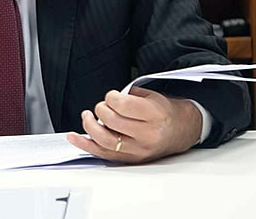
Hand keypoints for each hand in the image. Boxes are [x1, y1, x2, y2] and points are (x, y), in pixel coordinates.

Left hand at [66, 87, 201, 162]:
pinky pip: (103, 154)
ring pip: (105, 140)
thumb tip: (106, 101)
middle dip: (101, 109)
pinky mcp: (131, 159)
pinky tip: (73, 137)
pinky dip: (85, 144)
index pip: (123, 105)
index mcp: (154, 115)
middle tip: (103, 106)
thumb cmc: (163, 111)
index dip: (111, 97)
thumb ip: (128, 97)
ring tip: (87, 116)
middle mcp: (147, 135)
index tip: (111, 96)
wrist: (181, 130)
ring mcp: (139, 150)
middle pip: (112, 122)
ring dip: (90, 126)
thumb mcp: (151, 96)